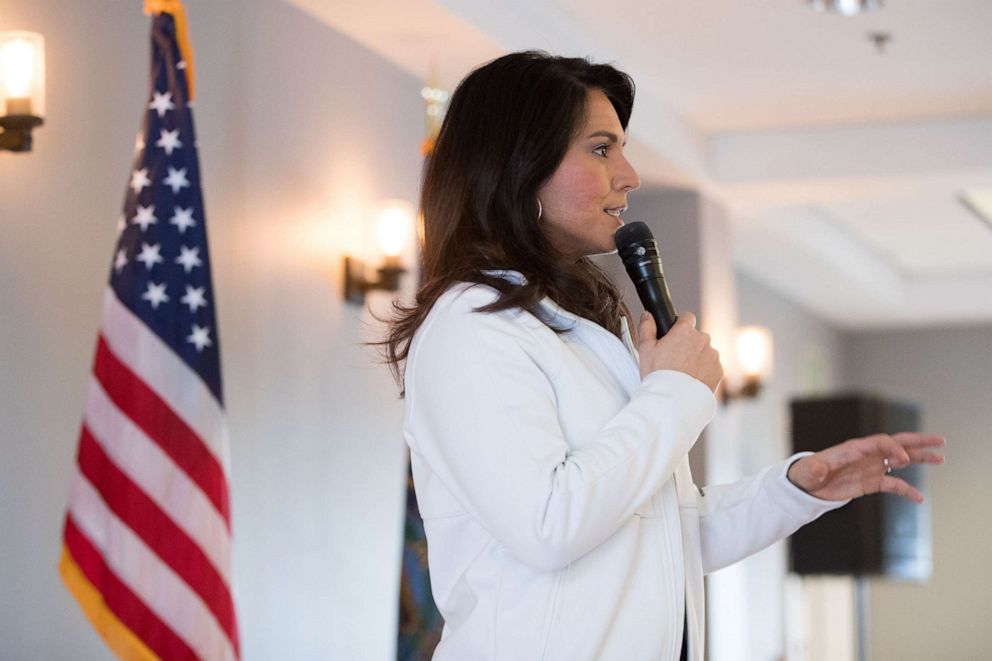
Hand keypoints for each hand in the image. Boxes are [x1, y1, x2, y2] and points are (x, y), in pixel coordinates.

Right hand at [637, 311, 723, 392]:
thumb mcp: (645, 349)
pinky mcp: (719, 370)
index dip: (680, 326)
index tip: (675, 336)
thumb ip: (647, 328)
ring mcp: (713, 355)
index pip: (687, 317)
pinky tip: (692, 380)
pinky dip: (704, 371)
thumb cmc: (658, 375)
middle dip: (688, 344)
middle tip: (675, 360)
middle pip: (696, 336)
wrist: (674, 400)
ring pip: (705, 351)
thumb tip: (648, 315)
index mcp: (685, 331)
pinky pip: (712, 366)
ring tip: (683, 373)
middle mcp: (702, 339)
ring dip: (697, 358)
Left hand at [787, 433, 945, 502]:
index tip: (904, 460)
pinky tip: (919, 498)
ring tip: (940, 458)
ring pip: (900, 460)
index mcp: (853, 449)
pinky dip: (906, 490)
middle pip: (896, 443)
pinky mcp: (871, 482)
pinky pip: (893, 484)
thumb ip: (815, 469)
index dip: (893, 448)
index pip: (879, 442)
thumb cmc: (806, 474)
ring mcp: (870, 467)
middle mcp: (866, 455)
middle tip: (940, 441)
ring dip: (919, 458)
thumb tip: (817, 468)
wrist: (807, 485)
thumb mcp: (808, 472)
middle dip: (918, 441)